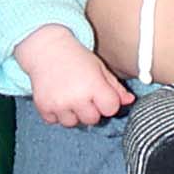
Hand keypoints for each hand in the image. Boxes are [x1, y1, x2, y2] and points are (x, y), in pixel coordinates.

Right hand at [15, 25, 134, 126]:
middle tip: (83, 93)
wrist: (46, 49)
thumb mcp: (99, 68)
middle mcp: (76, 97)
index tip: (101, 93)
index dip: (108, 102)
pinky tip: (57, 96)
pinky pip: (55, 121)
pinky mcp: (44, 108)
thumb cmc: (76, 57)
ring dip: (73, 113)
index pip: (111, 109)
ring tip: (69, 95)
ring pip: (73, 123)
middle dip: (91, 109)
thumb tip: (130, 101)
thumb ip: (116, 87)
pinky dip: (56, 113)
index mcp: (94, 85)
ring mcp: (59, 104)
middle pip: (93, 120)